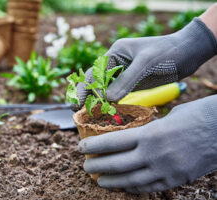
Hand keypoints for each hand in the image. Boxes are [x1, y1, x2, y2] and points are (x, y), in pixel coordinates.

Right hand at [71, 18, 216, 111]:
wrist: (187, 53)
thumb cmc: (167, 53)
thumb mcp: (146, 64)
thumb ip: (127, 81)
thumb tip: (108, 99)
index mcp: (115, 53)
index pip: (94, 72)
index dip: (86, 88)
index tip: (79, 103)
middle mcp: (116, 64)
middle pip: (95, 81)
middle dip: (85, 95)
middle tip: (75, 111)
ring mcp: (123, 74)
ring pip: (104, 89)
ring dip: (95, 101)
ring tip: (86, 115)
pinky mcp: (131, 84)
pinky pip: (116, 94)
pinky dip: (109, 103)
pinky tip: (105, 113)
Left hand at [79, 95, 216, 192]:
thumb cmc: (196, 116)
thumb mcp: (167, 117)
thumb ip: (148, 130)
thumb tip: (134, 136)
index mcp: (150, 134)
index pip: (112, 142)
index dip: (93, 146)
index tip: (81, 147)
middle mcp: (154, 154)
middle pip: (117, 164)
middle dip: (97, 166)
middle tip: (86, 167)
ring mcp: (165, 170)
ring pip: (130, 180)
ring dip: (112, 182)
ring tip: (99, 180)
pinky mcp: (176, 180)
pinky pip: (149, 188)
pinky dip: (133, 188)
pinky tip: (124, 187)